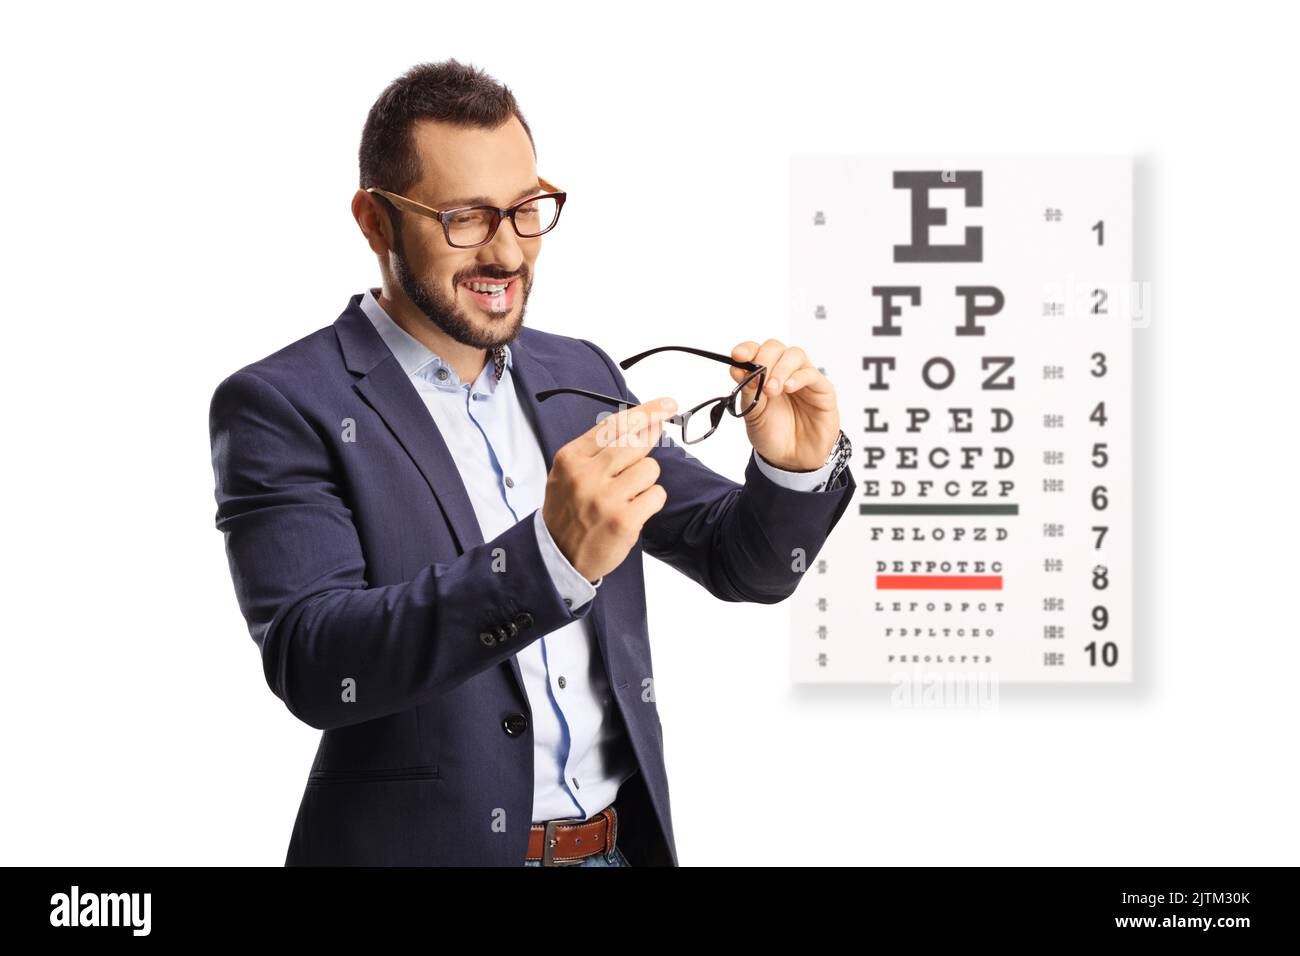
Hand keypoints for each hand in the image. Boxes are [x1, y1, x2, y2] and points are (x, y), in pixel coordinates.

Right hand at [542, 396, 677, 581]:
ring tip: (628, 494)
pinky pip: (657, 495)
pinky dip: (652, 501)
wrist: (557, 557)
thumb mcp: (567, 473)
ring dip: (646, 480)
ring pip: (650, 468)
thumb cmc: (568, 510)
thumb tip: (640, 424)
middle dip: (652, 436)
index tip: (666, 404)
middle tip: (657, 434)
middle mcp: (586, 476)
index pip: (615, 425)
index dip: (646, 411)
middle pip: (637, 441)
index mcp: (570, 458)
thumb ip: (596, 449)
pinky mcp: (623, 521)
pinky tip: (635, 510)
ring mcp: (605, 499)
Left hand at [729, 339, 839, 471]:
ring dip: (780, 368)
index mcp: (765, 375)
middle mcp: (785, 373)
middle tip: (758, 378)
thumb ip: (747, 391)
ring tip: (772, 390)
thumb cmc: (773, 436)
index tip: (737, 356)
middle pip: (776, 347)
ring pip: (795, 355)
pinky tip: (788, 388)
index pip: (757, 351)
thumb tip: (738, 368)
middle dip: (764, 358)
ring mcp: (804, 380)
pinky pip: (812, 374)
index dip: (747, 349)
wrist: (791, 461)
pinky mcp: (822, 390)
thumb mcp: (753, 415)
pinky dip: (798, 377)